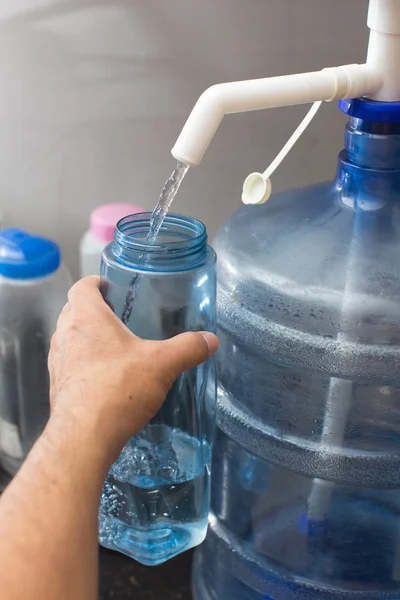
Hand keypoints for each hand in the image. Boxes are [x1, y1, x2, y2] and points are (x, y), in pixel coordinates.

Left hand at [48, 276, 218, 461]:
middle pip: (72, 310)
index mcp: (86, 318)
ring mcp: (58, 363)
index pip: (82, 287)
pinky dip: (83, 363)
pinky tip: (104, 377)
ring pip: (68, 339)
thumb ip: (187, 348)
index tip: (107, 286)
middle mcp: (66, 335)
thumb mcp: (162, 364)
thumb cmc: (118, 388)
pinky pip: (69, 365)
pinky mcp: (58, 387)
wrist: (84, 436)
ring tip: (112, 346)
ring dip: (85, 337)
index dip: (94, 282)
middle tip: (115, 315)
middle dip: (91, 309)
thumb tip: (210, 340)